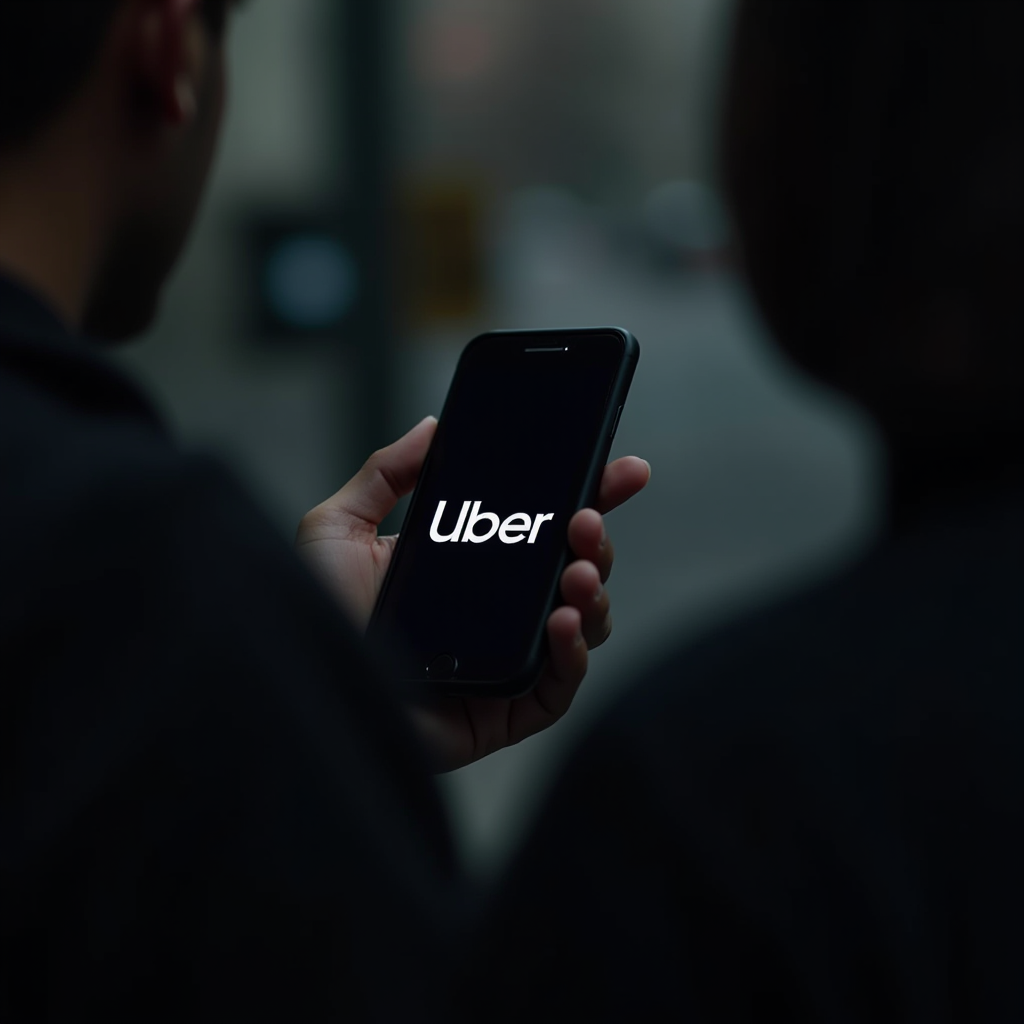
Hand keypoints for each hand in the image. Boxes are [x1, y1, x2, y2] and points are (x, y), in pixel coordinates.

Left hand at [296, 416, 650, 771]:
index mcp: (468, 570)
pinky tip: (563, 623)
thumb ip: (383, 474)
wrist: (300, 684)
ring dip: (593, 593)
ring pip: (581, 626)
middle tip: (585, 519)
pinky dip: (574, 653)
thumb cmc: (312, 617)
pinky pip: (559, 687)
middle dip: (594, 542)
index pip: (540, 530)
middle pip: (572, 573)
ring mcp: (504, 664)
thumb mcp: (338, 528)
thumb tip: (432, 426)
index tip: (620, 470)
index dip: (587, 498)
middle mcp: (495, 615)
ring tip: (576, 571)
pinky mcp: (503, 713)